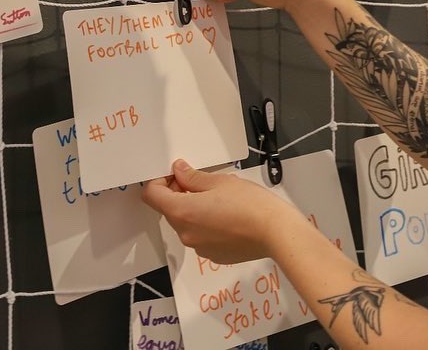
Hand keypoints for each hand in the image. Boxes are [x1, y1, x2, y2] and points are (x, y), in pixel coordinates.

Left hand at [142, 159, 290, 263]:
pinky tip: (230, 217)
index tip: (176, 174)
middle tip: (203, 182)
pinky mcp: (213, 255)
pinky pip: (202, 236)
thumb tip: (179, 171)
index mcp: (182, 212)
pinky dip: (208, 225)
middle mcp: (185, 233)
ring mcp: (198, 247)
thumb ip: (193, 177)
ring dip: (195, 209)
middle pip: (170, 210)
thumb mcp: (221, 182)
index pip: (151, 195)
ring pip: (187, 223)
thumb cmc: (250, 205)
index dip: (160, 181)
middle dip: (180, 194)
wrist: (276, 233)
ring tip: (222, 199)